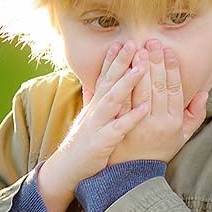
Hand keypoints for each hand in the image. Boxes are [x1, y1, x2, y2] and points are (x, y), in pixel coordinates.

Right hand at [41, 42, 149, 198]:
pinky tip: (143, 110)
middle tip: (134, 43)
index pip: (105, 78)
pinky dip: (130, 119)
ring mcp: (98, 125)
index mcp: (96, 105)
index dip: (114, 60)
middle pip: (109, 82)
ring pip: (113, 100)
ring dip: (127, 83)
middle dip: (122, 62)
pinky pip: (117, 129)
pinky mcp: (102, 142)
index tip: (124, 42)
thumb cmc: (84, 143)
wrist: (68, 169)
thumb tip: (93, 82)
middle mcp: (96, 111)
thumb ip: (92, 100)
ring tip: (142, 68)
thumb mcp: (89, 117)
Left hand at [107, 39, 208, 163]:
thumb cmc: (159, 150)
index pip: (173, 90)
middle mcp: (156, 122)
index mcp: (173, 122)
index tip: (169, 52)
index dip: (172, 70)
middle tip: (152, 42)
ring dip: (138, 68)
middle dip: (154, 62)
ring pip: (139, 91)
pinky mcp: (118, 125)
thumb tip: (203, 93)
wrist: (131, 173)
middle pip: (156, 86)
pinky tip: (120, 67)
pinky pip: (121, 99)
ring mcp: (136, 124)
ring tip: (137, 49)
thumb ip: (195, 114)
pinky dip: (120, 81)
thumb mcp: (183, 136)